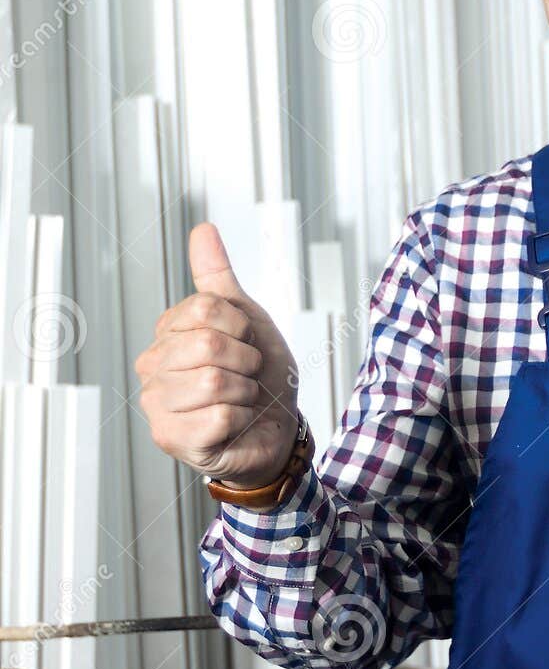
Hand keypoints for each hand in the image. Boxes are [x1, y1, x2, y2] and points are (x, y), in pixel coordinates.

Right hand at [135, 223, 301, 489]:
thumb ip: (218, 277)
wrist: (277, 426)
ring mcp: (156, 406)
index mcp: (166, 334)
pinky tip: (233, 424)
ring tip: (240, 399)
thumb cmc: (259, 373)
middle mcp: (151, 368)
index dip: (241, 326)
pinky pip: (219, 417)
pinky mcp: (171, 439)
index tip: (246, 342)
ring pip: (215, 381)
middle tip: (247, 375)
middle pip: (209, 343)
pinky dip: (241, 418)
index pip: (205, 308)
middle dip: (247, 360)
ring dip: (246, 391)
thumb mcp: (246, 318)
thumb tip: (203, 228)